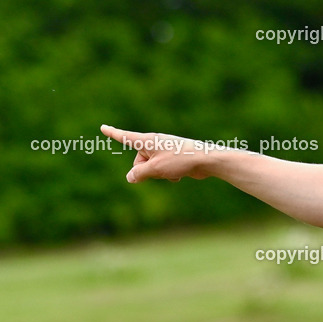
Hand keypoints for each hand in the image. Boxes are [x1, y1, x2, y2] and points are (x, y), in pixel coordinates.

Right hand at [99, 125, 215, 182]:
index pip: (125, 137)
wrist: (205, 160)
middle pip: (139, 161)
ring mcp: (164, 151)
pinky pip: (163, 170)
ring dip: (159, 174)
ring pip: (152, 168)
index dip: (113, 134)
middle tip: (159, 171)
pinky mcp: (173, 159)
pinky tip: (179, 175)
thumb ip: (139, 173)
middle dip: (145, 171)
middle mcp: (154, 144)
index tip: (103, 128)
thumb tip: (130, 178)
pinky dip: (168, 175)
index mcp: (147, 140)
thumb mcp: (155, 169)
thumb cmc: (179, 160)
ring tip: (173, 170)